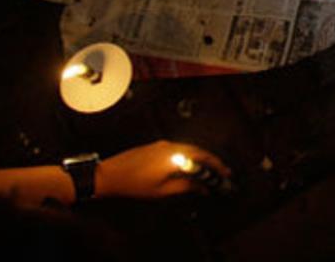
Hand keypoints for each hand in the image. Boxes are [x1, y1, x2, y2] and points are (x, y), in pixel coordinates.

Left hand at [97, 141, 230, 198]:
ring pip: (187, 149)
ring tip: (205, 172)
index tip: (226, 173)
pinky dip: (186, 157)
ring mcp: (162, 144)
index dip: (217, 165)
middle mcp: (170, 146)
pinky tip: (186, 168)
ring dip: (198, 159)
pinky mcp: (155, 146)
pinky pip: (177, 149)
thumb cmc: (134, 184)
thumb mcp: (163, 190)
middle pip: (197, 151)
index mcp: (175, 155)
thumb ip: (186, 186)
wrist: (109, 175)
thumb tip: (203, 187)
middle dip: (210, 161)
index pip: (203, 158)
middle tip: (219, 172)